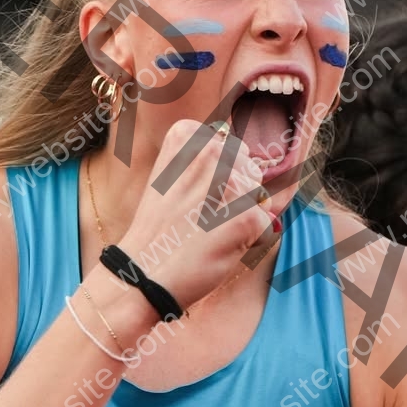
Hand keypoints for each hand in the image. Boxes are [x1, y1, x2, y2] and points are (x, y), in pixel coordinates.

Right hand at [117, 119, 275, 310]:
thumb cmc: (158, 228)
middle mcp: (211, 150)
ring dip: (243, 215)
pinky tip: (219, 246)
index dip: (219, 175)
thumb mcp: (170, 176)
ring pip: (260, 195)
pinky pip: (264, 223)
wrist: (142, 272)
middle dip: (236, 193)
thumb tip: (256, 167)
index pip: (230, 146)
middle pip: (249, 167)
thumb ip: (206, 162)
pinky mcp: (247, 216)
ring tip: (209, 230)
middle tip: (202, 217)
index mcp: (187, 134)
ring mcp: (230, 183)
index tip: (192, 195)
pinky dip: (249, 239)